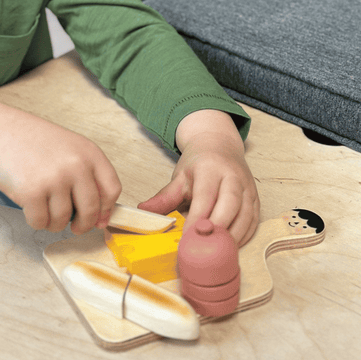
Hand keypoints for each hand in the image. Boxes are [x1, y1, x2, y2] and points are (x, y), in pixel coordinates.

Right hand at [0, 96, 121, 233]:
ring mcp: (54, 179)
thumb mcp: (68, 148)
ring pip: (63, 220)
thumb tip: (99, 216)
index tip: (99, 218)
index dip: (106, 209)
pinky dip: (36, 222)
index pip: (112, 189)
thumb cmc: (33, 142)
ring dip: (54, 223)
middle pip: (90, 210)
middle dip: (82, 224)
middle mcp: (76, 165)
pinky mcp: (32, 192)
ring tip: (46, 212)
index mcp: (89, 153)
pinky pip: (40, 221)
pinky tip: (32, 211)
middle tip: (74, 226)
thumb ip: (85, 174)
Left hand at [138, 110, 258, 245]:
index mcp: (210, 168)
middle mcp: (233, 176)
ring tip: (217, 253)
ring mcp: (248, 187)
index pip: (205, 196)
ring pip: (246, 215)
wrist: (219, 146)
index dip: (197, 218)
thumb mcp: (179, 176)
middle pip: (230, 205)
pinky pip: (253, 221)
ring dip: (232, 237)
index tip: (187, 238)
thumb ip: (164, 196)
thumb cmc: (198, 164)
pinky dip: (243, 236)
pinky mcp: (256, 199)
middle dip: (218, 229)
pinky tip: (230, 247)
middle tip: (204, 250)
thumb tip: (143, 210)